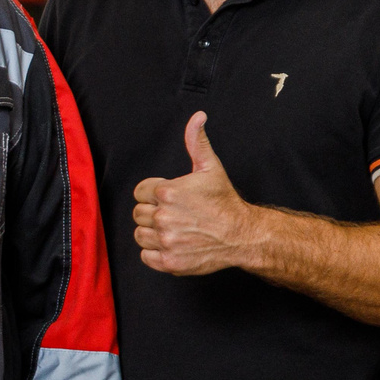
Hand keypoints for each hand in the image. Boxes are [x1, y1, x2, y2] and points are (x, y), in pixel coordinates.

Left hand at [131, 113, 251, 276]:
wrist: (241, 235)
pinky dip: (155, 253)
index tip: (169, 199)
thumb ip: (196, 141)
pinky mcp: (169, 262)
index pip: (140, 192)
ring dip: (152, 233)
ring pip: (140, 235)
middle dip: (153, 213)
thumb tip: (197, 117)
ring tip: (173, 230)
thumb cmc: (224, 202)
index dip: (153, 194)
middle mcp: (163, 216)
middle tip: (174, 215)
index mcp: (168, 192)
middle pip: (138, 213)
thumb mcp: (210, 167)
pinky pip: (146, 256)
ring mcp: (166, 241)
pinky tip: (171, 245)